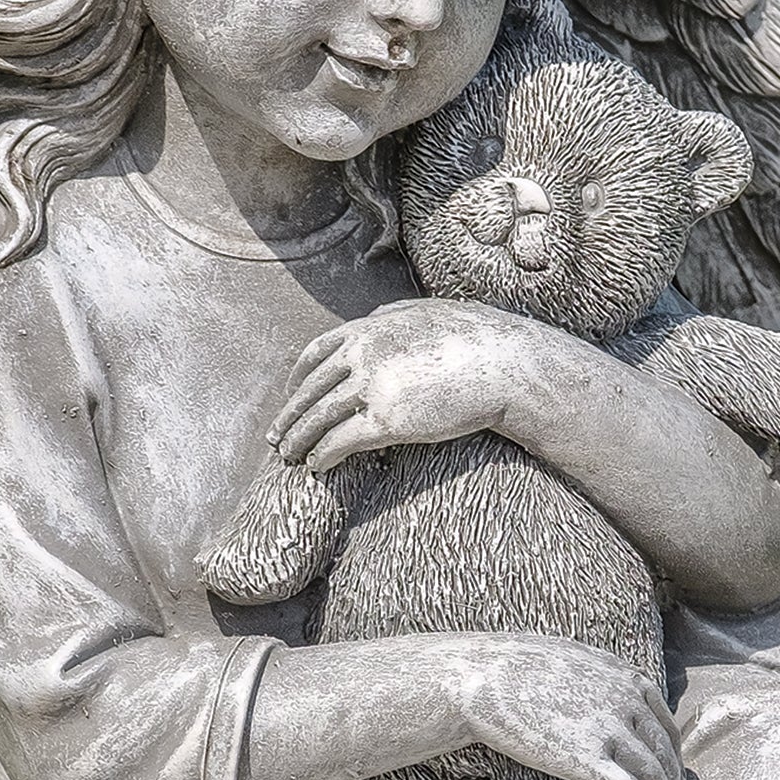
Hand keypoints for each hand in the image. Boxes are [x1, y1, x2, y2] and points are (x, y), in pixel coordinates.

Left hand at [273, 302, 564, 471]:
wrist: (503, 364)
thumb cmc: (474, 338)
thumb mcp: (425, 313)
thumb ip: (391, 317)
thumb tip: (371, 320)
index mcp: (368, 328)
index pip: (315, 354)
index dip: (296, 380)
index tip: (290, 397)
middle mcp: (362, 354)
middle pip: (311, 391)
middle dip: (289, 416)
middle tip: (276, 437)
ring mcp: (372, 387)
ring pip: (319, 418)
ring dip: (299, 440)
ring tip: (289, 457)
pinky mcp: (386, 421)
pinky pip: (340, 442)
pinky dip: (322, 456)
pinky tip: (316, 466)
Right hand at [454, 636, 682, 779]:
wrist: (483, 678)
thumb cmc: (515, 666)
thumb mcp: (573, 656)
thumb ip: (600, 675)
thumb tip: (605, 688)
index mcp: (628, 679)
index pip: (666, 726)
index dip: (671, 758)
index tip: (667, 778)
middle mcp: (628, 703)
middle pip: (666, 754)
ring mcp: (610, 731)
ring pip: (655, 777)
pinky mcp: (587, 759)